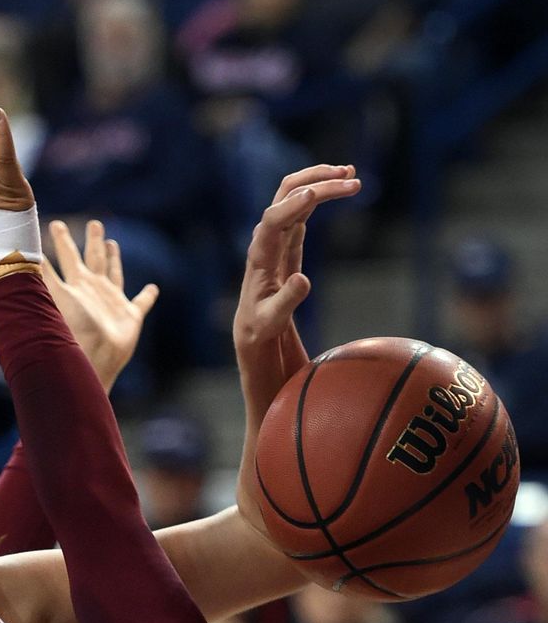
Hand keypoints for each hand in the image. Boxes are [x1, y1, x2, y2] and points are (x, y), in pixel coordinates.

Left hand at [42, 220, 157, 393]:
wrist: (92, 359)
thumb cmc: (72, 331)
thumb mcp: (54, 296)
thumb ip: (41, 274)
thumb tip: (20, 251)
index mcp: (76, 285)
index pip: (67, 256)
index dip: (61, 240)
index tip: (54, 224)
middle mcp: (93, 290)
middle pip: (93, 258)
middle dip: (92, 240)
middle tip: (93, 223)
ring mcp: (112, 302)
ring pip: (114, 273)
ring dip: (114, 259)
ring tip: (112, 244)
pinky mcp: (131, 317)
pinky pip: (142, 303)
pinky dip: (147, 296)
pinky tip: (152, 288)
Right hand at [233, 166, 359, 533]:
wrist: (270, 447)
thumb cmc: (297, 400)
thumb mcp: (321, 347)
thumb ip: (330, 323)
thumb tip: (373, 317)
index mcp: (272, 285)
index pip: (284, 220)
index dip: (310, 189)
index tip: (352, 178)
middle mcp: (256, 293)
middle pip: (269, 217)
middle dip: (303, 184)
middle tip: (348, 175)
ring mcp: (250, 316)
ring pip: (260, 248)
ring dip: (290, 215)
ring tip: (324, 196)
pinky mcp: (249, 348)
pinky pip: (263, 316)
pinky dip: (282, 298)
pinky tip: (304, 286)